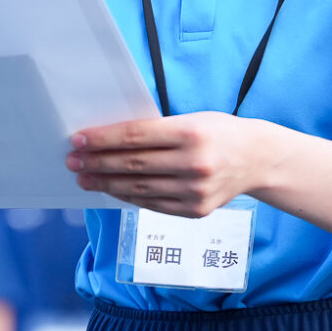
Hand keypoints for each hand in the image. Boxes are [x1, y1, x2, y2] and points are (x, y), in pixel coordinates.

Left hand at [66, 112, 277, 215]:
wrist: (258, 159)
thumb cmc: (218, 132)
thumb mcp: (191, 120)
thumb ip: (155, 131)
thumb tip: (108, 140)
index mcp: (191, 133)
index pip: (135, 136)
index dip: (102, 139)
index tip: (78, 139)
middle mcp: (194, 164)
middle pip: (133, 164)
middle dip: (97, 163)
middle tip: (73, 162)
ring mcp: (195, 191)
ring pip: (139, 188)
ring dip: (106, 183)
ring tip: (84, 178)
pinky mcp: (196, 211)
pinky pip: (153, 205)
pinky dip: (128, 197)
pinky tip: (111, 190)